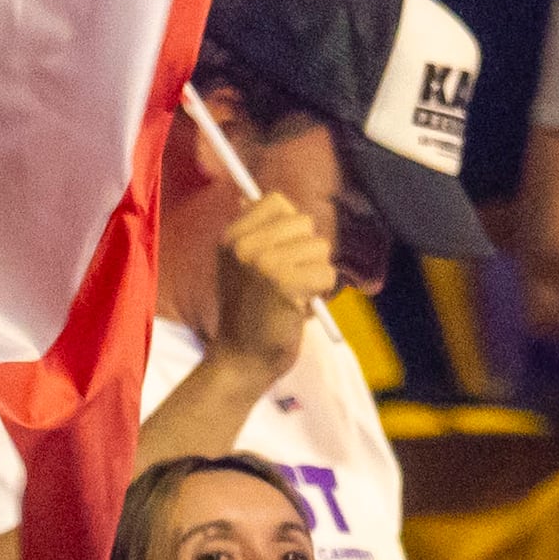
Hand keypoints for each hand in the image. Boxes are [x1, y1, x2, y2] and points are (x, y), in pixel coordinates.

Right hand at [210, 187, 336, 368]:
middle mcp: (245, 245)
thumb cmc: (249, 315)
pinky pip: (326, 273)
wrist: (241, 360)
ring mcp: (263, 263)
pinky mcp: (284, 284)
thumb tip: (258, 199)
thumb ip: (254, 234)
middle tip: (290, 281)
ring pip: (320, 248)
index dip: (291, 227)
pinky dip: (322, 292)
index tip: (282, 255)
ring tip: (294, 295)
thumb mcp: (239, 267)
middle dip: (307, 252)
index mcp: (232, 236)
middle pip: (304, 223)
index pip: (277, 202)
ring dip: (316, 274)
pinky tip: (301, 306)